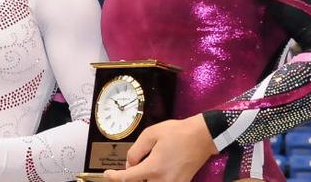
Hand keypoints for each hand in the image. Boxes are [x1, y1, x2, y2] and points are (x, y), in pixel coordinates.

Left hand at [102, 114, 216, 181]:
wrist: (202, 137)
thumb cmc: (177, 132)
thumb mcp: (150, 134)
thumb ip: (135, 151)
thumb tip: (129, 164)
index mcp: (153, 168)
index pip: (127, 179)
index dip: (114, 177)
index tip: (108, 174)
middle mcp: (162, 180)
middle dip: (131, 177)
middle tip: (129, 166)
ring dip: (143, 178)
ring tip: (145, 165)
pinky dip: (154, 179)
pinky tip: (154, 169)